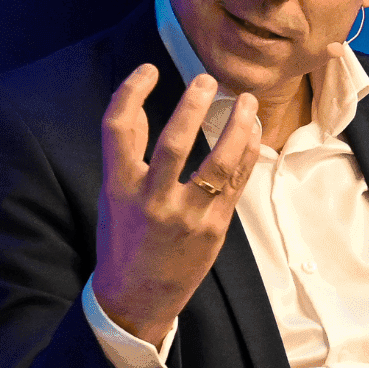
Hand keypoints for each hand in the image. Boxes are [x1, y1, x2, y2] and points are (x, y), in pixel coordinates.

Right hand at [91, 64, 259, 344]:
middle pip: (175, 140)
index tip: (148, 69)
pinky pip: (236, 182)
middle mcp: (152, 199)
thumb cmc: (125, 241)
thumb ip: (131, 156)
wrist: (137, 297)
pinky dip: (247, 152)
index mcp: (119, 187)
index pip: (117, 128)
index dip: (130, 92)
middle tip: (208, 79)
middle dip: (193, 105)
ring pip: (217, 161)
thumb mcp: (115, 197)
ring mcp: (186, 215)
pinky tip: (254, 132)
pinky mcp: (214, 228)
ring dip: (236, 126)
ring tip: (247, 102)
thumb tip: (144, 108)